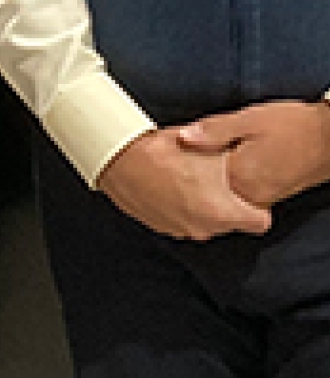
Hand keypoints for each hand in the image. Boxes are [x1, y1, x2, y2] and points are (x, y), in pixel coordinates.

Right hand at [96, 127, 271, 240]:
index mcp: (220, 212)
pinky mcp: (161, 227)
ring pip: (206, 220)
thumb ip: (233, 159)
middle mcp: (203, 229)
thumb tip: (250, 158)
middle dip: (228, 202)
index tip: (249, 189)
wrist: (118, 158)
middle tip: (217, 176)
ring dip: (203, 204)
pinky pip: (183, 219)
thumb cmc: (163, 151)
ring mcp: (180, 231)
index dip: (258, 204)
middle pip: (231, 221)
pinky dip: (181, 206)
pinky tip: (171, 183)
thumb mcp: (207, 146)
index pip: (260, 221)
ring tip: (190, 177)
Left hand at [178, 100, 329, 207]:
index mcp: (239, 179)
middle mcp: (249, 197)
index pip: (198, 178)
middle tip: (176, 154)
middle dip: (193, 175)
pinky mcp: (271, 195)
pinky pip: (239, 192)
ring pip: (224, 193)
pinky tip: (223, 161)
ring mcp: (262, 199)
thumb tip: (182, 138)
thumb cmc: (291, 125)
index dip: (181, 163)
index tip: (167, 150)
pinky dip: (227, 179)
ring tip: (196, 156)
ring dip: (210, 178)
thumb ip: (214, 131)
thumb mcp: (249, 119)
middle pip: (210, 190)